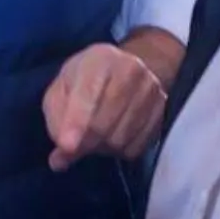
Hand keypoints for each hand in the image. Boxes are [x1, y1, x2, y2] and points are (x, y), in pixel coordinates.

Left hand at [43, 42, 167, 170]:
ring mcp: (151, 90)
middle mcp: (131, 70)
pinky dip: (120, 151)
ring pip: (120, 140)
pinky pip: (136, 147)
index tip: (66, 146)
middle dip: (84, 142)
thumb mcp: (62, 89)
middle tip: (73, 146)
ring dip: (102, 148)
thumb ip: (57, 120)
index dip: (76, 122)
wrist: (127, 68)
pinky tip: (114, 135)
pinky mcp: (163, 110)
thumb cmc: (87, 79)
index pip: (88, 94)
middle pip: (104, 123)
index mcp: (99, 59)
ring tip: (95, 134)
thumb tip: (60, 159)